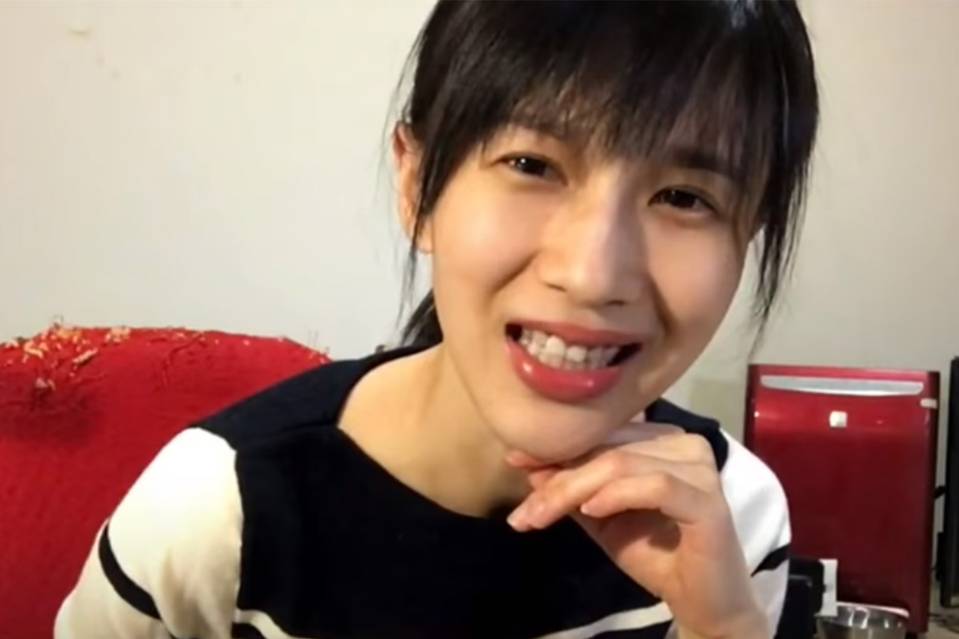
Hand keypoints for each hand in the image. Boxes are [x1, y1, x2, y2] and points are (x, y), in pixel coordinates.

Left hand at [505, 421, 768, 638]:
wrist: (701, 602)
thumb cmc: (654, 554)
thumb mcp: (601, 517)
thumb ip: (571, 489)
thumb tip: (528, 464)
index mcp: (662, 439)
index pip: (602, 436)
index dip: (557, 448)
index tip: (514, 463)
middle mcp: (685, 444)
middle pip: (608, 450)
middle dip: (558, 479)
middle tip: (523, 510)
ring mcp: (700, 469)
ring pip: (623, 464)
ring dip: (574, 490)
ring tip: (542, 516)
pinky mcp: (708, 501)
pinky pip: (656, 485)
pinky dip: (617, 495)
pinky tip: (591, 510)